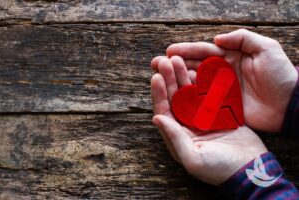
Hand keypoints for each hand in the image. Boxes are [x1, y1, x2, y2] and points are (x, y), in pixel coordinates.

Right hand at [151, 29, 297, 131]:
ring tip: (160, 79)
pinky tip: (175, 97)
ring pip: (194, 84)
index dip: (186, 51)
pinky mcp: (221, 107)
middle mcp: (220, 74)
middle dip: (174, 66)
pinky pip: (201, 102)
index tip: (169, 51)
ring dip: (177, 81)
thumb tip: (216, 39)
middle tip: (156, 64)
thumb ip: (242, 39)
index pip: (203, 52)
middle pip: (193, 67)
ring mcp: (219, 91)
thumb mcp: (266, 48)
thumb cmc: (281, 75)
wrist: (289, 105)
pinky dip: (188, 99)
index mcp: (229, 58)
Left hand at [151, 57, 266, 184]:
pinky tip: (197, 68)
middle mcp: (187, 125)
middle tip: (165, 61)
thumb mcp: (193, 158)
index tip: (156, 77)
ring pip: (189, 93)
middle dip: (169, 79)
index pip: (164, 111)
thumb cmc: (220, 168)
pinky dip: (201, 81)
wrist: (250, 169)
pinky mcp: (216, 112)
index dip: (159, 94)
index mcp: (178, 135)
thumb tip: (156, 117)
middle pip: (175, 98)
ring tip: (178, 59)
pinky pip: (206, 94)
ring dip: (183, 77)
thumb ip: (174, 138)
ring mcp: (202, 117)